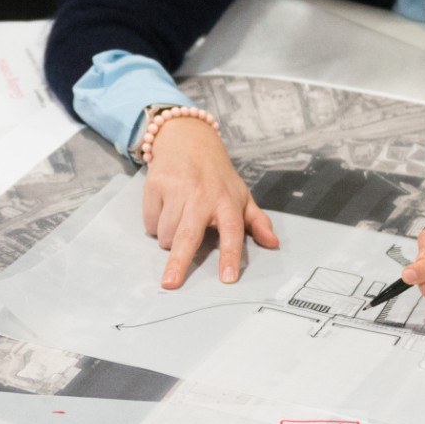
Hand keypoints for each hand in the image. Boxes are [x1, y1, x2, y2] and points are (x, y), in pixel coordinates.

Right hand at [140, 113, 279, 287]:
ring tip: (179, 224)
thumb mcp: (242, 195)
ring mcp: (176, 189)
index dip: (230, 256)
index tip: (227, 278)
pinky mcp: (155, 185)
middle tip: (170, 283)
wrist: (189, 140)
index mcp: (227, 201)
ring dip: (169, 239)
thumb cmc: (217, 176)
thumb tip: (273, 244)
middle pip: (188, 236)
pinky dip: (156, 224)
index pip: (232, 232)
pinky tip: (165, 210)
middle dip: (179, 262)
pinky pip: (151, 222)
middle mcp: (201, 195)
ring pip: (166, 233)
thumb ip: (257, 222)